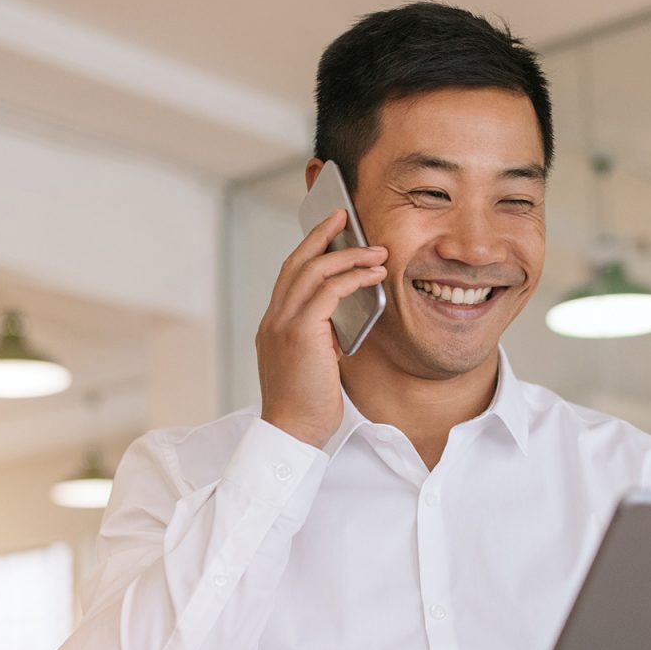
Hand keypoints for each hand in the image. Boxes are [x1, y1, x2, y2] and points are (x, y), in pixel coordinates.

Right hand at [256, 209, 387, 447]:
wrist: (292, 432)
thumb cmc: (306, 405)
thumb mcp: (313, 363)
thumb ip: (321, 337)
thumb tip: (342, 320)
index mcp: (274, 325)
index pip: (290, 277)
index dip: (309, 251)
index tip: (329, 234)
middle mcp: (274, 319)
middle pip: (296, 262)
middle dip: (322, 235)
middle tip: (344, 216)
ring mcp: (283, 324)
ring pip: (313, 271)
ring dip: (348, 256)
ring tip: (376, 251)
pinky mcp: (300, 332)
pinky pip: (327, 291)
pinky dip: (352, 277)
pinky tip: (373, 275)